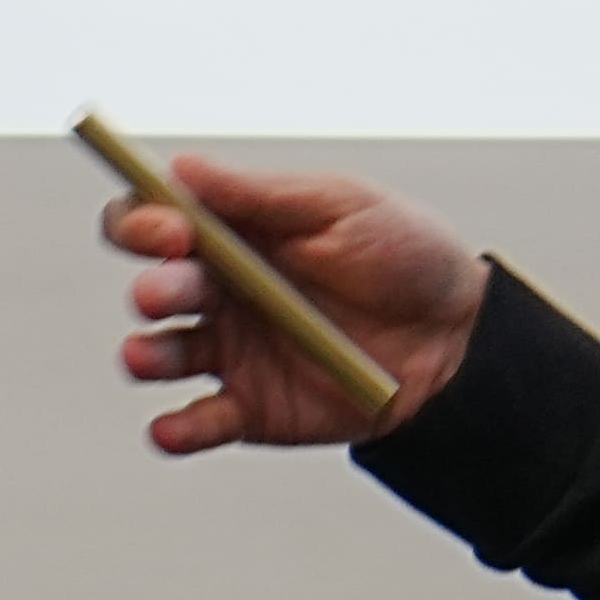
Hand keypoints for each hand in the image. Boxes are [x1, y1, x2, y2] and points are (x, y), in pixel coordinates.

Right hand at [106, 154, 483, 452]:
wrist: (457, 338)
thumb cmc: (404, 256)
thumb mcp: (340, 207)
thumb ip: (260, 195)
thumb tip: (181, 168)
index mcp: (233, 232)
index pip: (153, 220)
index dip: (142, 222)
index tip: (169, 229)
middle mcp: (220, 291)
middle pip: (151, 286)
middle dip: (153, 287)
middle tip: (172, 290)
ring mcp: (231, 352)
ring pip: (159, 355)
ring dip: (146, 354)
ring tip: (151, 356)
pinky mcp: (251, 409)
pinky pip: (198, 424)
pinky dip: (175, 430)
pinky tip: (173, 428)